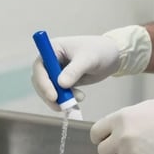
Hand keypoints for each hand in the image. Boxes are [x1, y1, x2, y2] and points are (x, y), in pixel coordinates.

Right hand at [31, 26, 151, 111]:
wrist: (112, 56)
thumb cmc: (100, 51)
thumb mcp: (88, 59)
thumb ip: (74, 71)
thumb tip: (61, 84)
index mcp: (53, 48)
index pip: (40, 67)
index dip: (43, 82)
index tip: (53, 96)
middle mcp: (51, 59)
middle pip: (41, 81)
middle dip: (51, 94)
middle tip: (64, 105)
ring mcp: (57, 71)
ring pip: (49, 90)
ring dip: (60, 98)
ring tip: (79, 99)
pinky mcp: (64, 80)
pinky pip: (59, 93)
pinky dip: (66, 99)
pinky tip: (79, 99)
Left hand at [90, 99, 153, 153]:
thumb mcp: (145, 107)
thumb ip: (126, 119)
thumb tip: (116, 128)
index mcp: (121, 118)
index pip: (96, 133)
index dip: (101, 137)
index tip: (106, 139)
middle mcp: (122, 137)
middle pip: (103, 151)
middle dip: (113, 150)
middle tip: (126, 146)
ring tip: (143, 149)